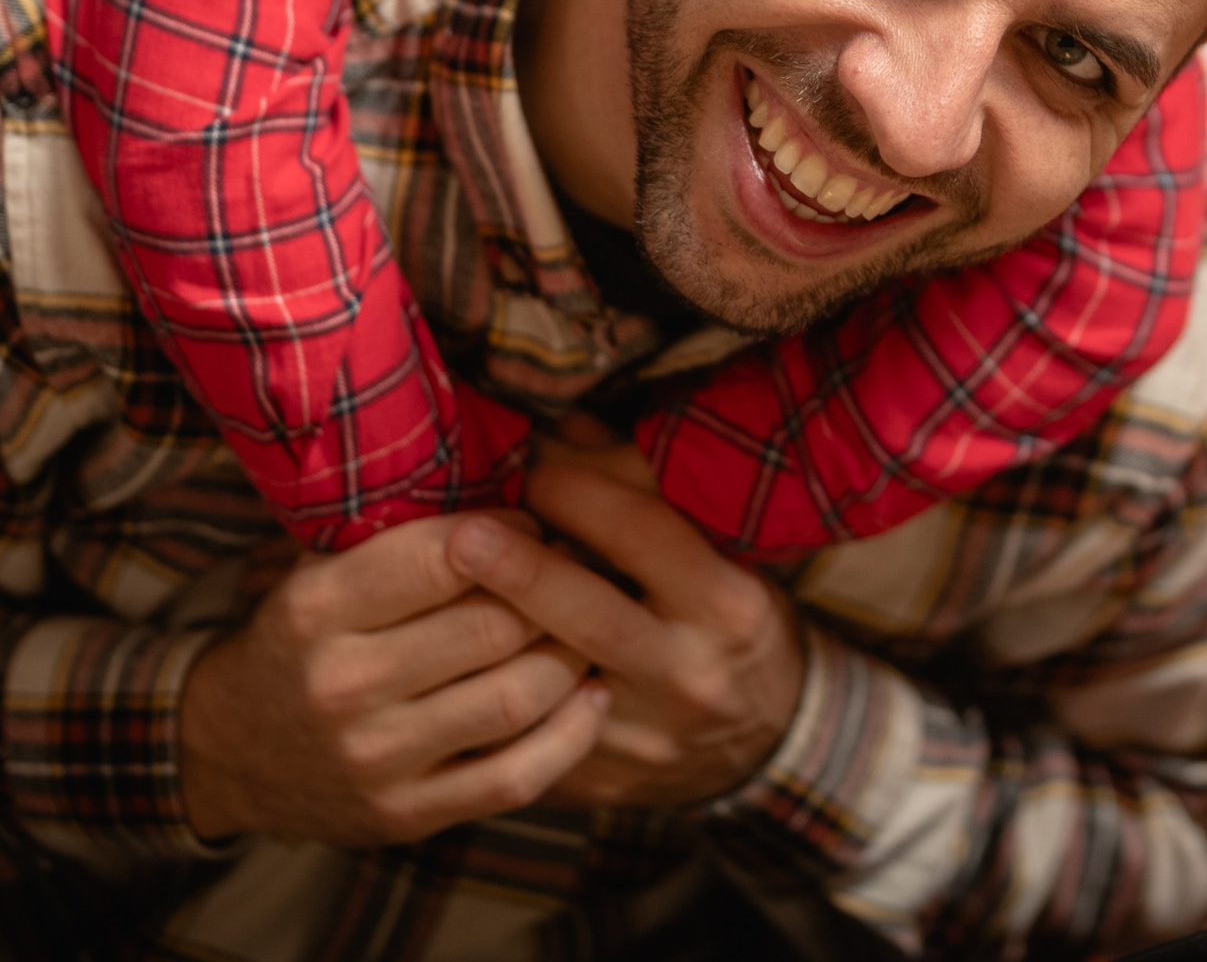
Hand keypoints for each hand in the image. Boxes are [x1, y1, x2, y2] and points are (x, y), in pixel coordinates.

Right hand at [177, 513, 610, 844]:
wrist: (229, 751)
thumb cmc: (300, 638)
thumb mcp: (317, 570)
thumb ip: (394, 532)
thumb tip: (505, 477)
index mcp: (319, 608)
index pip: (445, 556)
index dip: (509, 533)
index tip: (532, 523)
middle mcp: (344, 685)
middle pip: (494, 627)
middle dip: (552, 592)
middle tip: (576, 571)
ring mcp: (377, 759)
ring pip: (517, 698)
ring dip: (571, 655)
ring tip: (587, 626)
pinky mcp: (408, 814)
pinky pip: (517, 778)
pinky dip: (570, 736)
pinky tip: (591, 696)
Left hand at [446, 462, 804, 807]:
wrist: (767, 745)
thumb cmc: (732, 624)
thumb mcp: (723, 556)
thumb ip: (648, 495)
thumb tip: (563, 425)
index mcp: (728, 605)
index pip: (644, 533)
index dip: (583, 492)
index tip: (536, 466)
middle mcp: (688, 673)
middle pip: (588, 612)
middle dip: (518, 569)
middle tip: (460, 534)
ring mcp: (643, 737)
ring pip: (547, 683)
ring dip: (491, 633)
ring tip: (439, 593)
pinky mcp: (601, 781)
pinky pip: (528, 736)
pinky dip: (488, 692)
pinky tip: (452, 660)